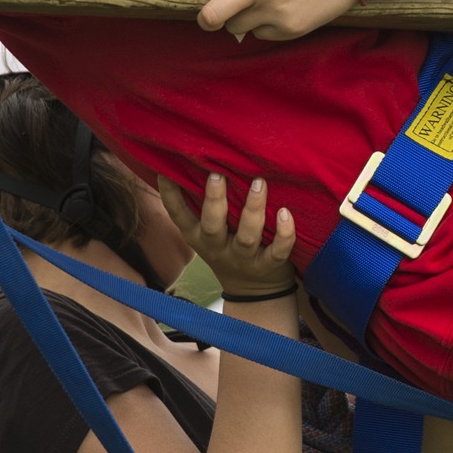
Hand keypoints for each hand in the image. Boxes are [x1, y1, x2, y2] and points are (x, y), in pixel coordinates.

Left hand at [142, 0, 360, 40]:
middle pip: (210, 16)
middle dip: (205, 18)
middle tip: (212, 13)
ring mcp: (272, 9)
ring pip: (237, 27)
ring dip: (241, 18)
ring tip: (262, 2)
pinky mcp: (289, 27)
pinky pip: (263, 33)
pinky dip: (267, 24)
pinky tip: (284, 7)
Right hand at [159, 173, 297, 296]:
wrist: (254, 292)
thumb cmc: (228, 247)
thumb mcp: (207, 232)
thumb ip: (201, 205)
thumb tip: (191, 160)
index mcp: (198, 236)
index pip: (178, 215)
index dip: (170, 194)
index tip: (167, 170)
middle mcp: (217, 248)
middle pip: (212, 226)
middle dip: (214, 200)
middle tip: (217, 174)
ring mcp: (243, 258)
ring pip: (246, 236)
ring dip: (253, 209)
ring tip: (258, 183)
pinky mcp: (269, 266)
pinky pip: (277, 251)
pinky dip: (284, 234)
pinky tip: (285, 213)